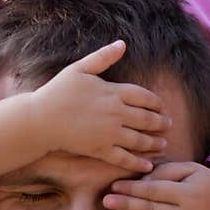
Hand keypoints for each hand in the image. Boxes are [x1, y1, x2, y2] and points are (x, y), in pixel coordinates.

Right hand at [35, 40, 168, 172]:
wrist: (40, 119)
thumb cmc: (58, 92)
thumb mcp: (80, 69)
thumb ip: (103, 57)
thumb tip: (122, 43)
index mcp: (113, 92)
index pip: (145, 97)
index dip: (156, 102)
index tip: (161, 106)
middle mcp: (116, 113)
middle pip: (147, 119)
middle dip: (161, 123)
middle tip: (168, 125)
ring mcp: (110, 133)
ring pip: (140, 139)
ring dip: (155, 143)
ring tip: (163, 144)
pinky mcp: (101, 150)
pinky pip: (125, 158)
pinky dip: (138, 163)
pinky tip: (148, 165)